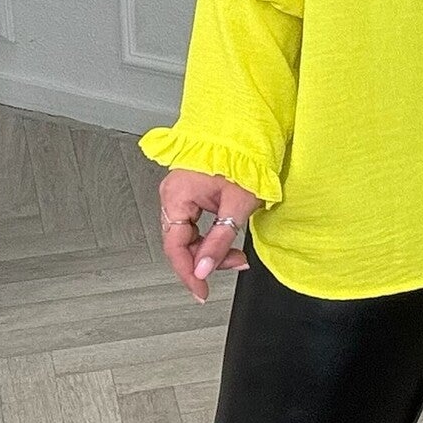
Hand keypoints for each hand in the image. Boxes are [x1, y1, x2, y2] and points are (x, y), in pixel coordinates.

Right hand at [157, 169, 257, 301]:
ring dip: (211, 249)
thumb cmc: (243, 157)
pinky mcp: (192, 191)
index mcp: (176, 196)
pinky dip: (211, 235)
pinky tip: (227, 240)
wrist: (249, 131)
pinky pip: (195, 223)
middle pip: (181, 242)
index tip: (201, 291)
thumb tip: (204, 269)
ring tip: (237, 254)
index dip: (189, 273)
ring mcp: (181, 192)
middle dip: (207, 260)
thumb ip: (218, 241)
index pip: (175, 247)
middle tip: (234, 265)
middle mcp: (173, 194)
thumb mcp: (236, 206)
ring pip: (189, 235)